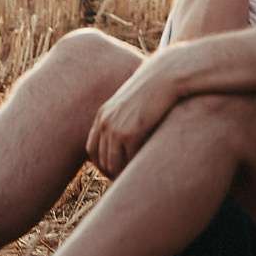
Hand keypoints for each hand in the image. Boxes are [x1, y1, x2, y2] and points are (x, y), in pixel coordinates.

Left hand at [86, 56, 185, 178]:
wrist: (164, 76)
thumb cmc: (154, 88)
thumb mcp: (132, 103)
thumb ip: (125, 118)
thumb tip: (129, 137)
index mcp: (103, 115)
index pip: (91, 148)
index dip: (100, 163)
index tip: (112, 170)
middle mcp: (105, 122)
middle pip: (101, 160)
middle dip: (112, 172)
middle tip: (125, 180)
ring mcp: (116, 128)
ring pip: (113, 164)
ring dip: (122, 173)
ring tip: (135, 177)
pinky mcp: (131, 133)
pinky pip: (129, 159)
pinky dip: (135, 166)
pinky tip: (144, 166)